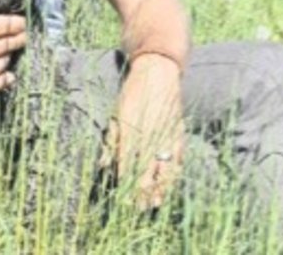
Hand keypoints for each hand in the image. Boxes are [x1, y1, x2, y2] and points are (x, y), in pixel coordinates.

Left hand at [100, 53, 185, 210]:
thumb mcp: (116, 116)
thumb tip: (103, 166)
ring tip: (155, 203)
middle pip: (147, 174)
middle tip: (139, 209)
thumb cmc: (132, 94)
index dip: (126, 187)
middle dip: (142, 194)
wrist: (158, 74)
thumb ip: (111, 143)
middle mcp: (149, 137)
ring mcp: (166, 136)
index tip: (123, 201)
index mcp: (130, 133)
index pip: (127, 168)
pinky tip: (170, 185)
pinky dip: (174, 174)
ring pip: (165, 170)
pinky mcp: (179, 133)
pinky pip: (178, 159)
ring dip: (160, 189)